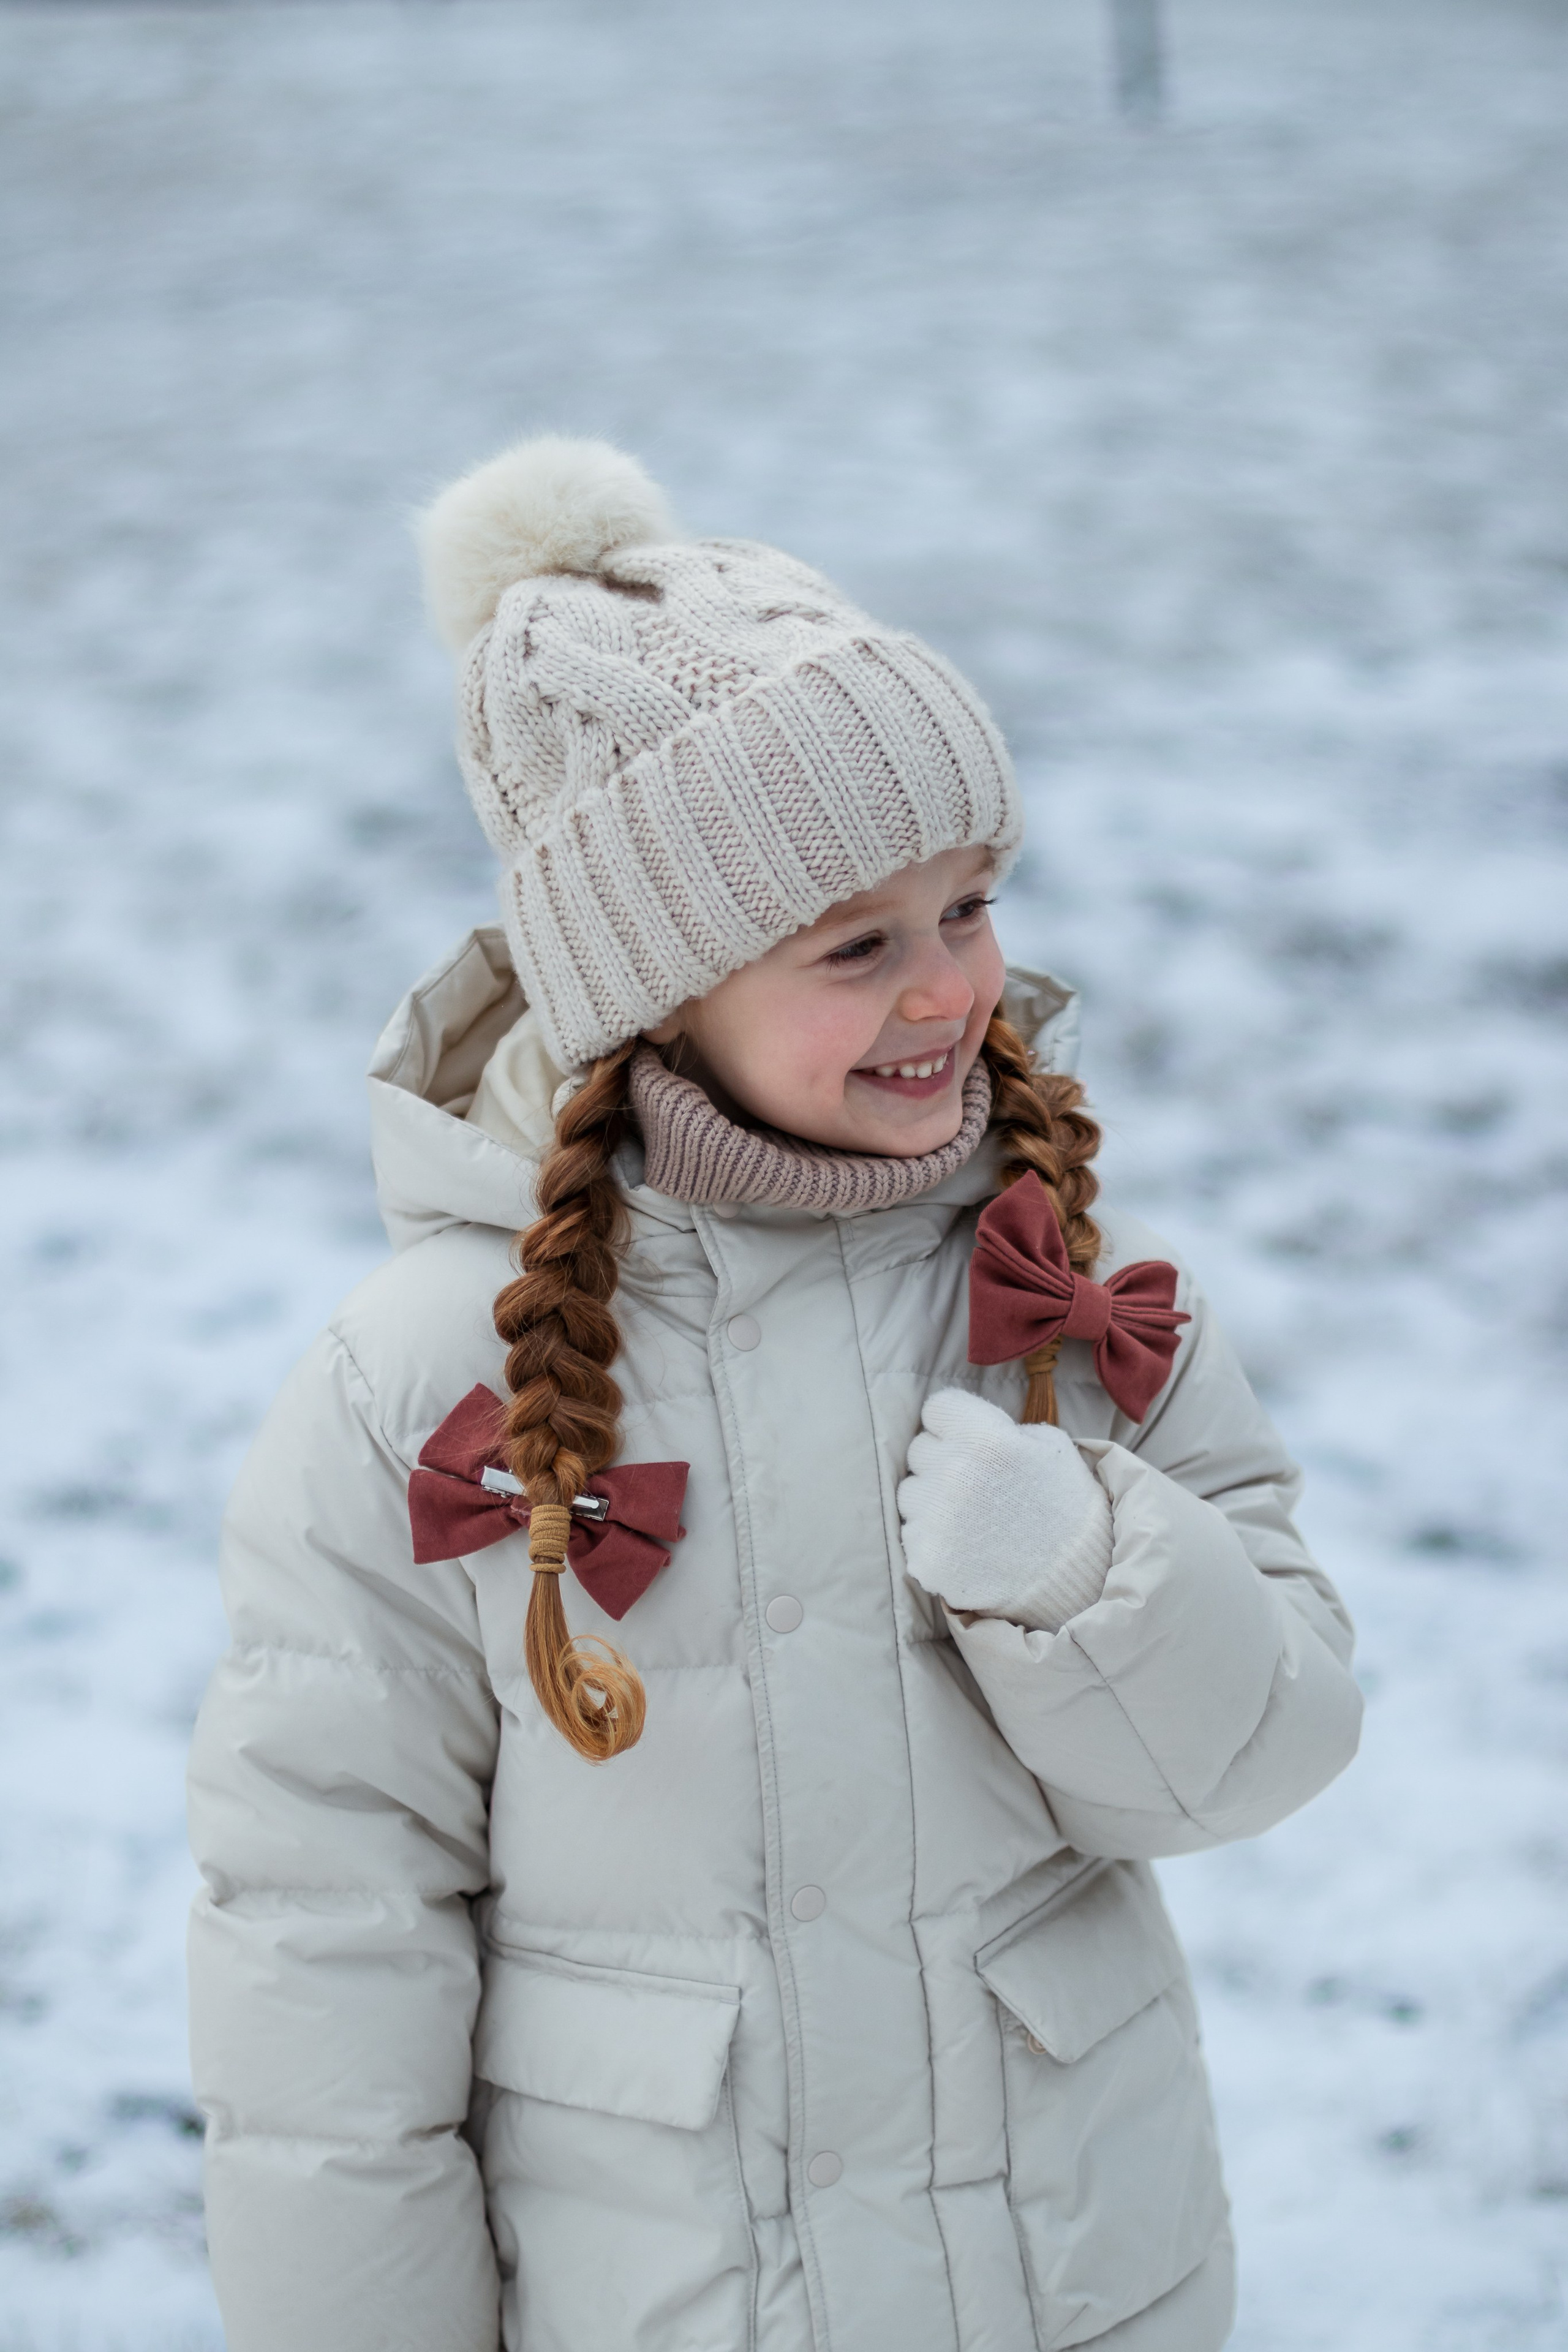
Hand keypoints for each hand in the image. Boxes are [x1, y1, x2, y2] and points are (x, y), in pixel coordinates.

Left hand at [897, 1387, 1112, 1632]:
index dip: (955, 1422)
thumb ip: (1002, 1426)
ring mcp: (936, 1519)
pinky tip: (965, 1546)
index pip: (938, 1409)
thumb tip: (966, 1424)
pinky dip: (933, 1539)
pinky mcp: (927, 1557)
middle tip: (975, 1482)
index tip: (969, 1439)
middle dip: (944, 1459)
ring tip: (971, 1517)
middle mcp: (955, 1474)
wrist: (1075, 1578)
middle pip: (920, 1450)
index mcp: (985, 1440)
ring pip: (911, 1493)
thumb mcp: (1050, 1447)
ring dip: (933, 1500)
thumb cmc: (1065, 1505)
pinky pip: (911, 1533)